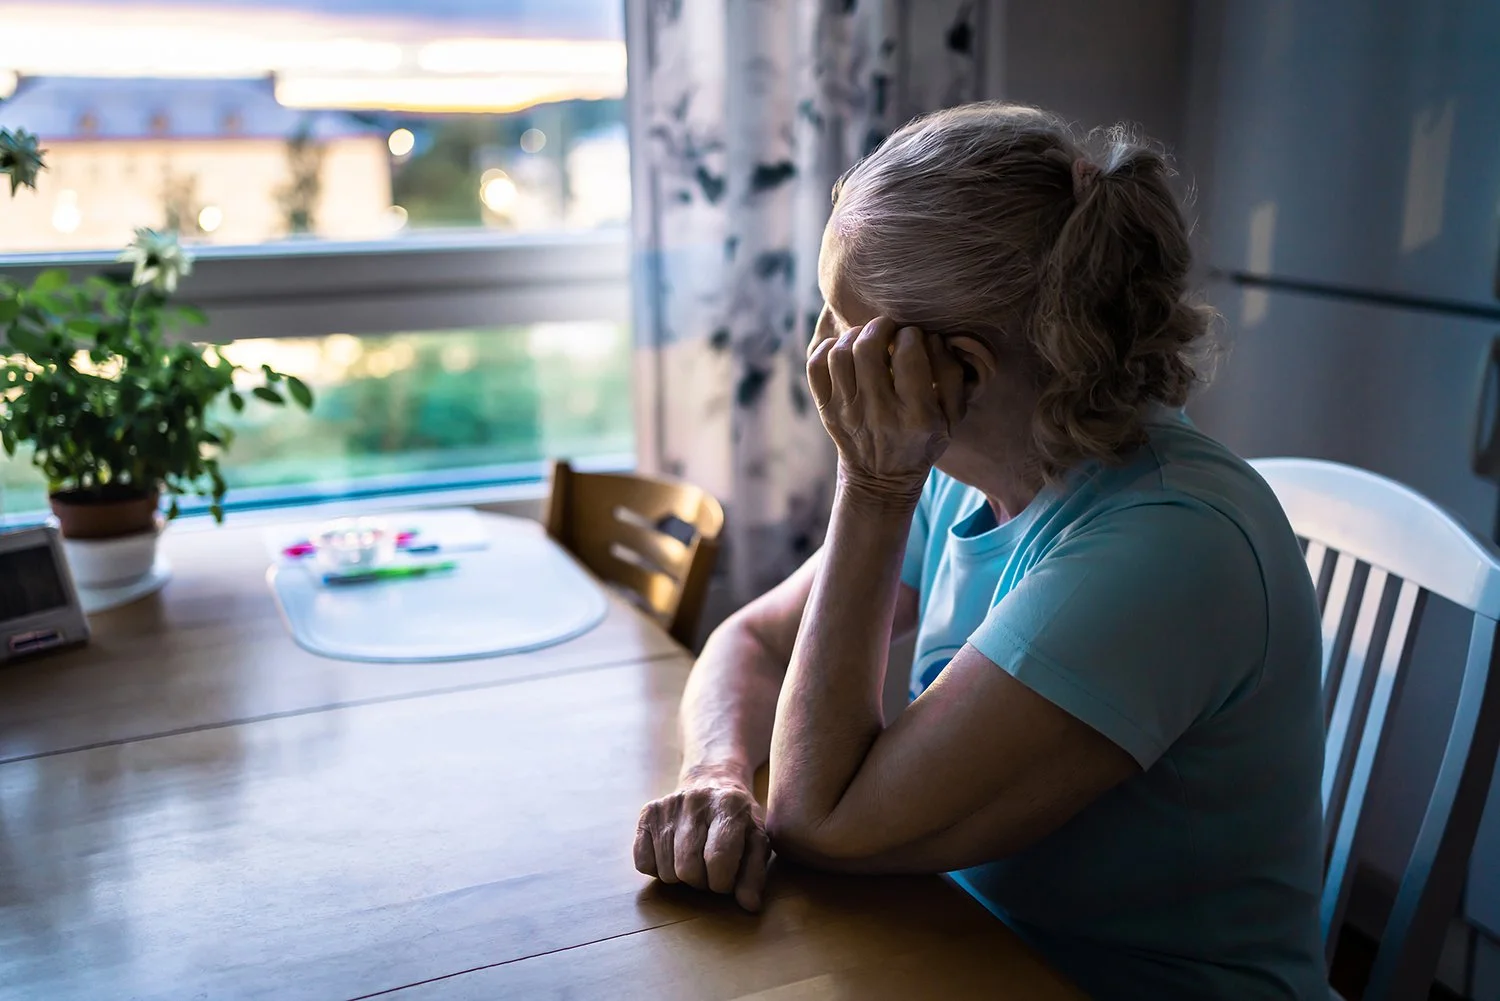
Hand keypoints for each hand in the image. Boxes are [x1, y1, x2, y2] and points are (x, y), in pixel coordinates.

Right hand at [633, 765, 771, 910]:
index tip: (727, 879)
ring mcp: (668, 805)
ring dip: (681, 878)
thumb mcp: (756, 841)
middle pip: (688, 868)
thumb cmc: (737, 820)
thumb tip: (749, 905)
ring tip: (694, 862)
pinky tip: (673, 855)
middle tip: (709, 871)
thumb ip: (755, 874)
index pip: (718, 860)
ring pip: (665, 870)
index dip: (723, 883)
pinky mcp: (648, 813)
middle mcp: (696, 800)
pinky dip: (657, 869)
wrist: (712, 782)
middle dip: (701, 882)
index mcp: (729, 806)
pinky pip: (643, 862)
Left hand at [806, 317, 966, 505]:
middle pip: (868, 348)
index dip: (912, 335)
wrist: (881, 479)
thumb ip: (951, 375)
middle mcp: (878, 412)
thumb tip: (933, 338)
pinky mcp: (827, 410)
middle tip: (889, 328)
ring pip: (840, 353)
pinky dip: (828, 349)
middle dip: (880, 327)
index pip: (908, 354)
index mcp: (915, 414)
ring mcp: (847, 411)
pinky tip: (846, 350)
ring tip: (868, 336)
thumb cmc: (922, 441)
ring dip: (855, 335)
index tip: (914, 337)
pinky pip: (816, 367)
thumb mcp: (952, 418)